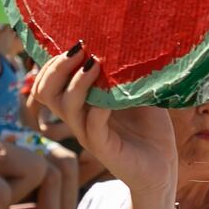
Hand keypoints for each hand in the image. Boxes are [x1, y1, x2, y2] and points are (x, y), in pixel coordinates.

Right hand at [33, 50, 177, 196]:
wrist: (163, 166)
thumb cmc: (150, 129)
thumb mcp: (139, 94)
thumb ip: (128, 74)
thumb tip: (126, 44)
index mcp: (82, 104)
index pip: (49, 83)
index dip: (53, 63)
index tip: (75, 42)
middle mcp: (78, 118)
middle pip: (46, 92)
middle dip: (57, 68)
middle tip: (79, 49)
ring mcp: (88, 134)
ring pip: (65, 106)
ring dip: (78, 82)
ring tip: (95, 64)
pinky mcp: (103, 149)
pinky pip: (91, 126)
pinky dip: (98, 108)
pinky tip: (110, 97)